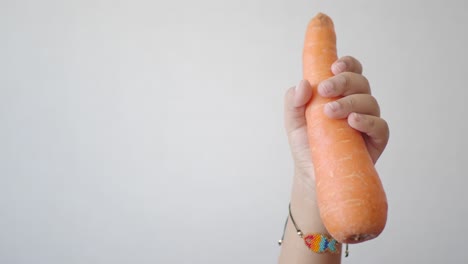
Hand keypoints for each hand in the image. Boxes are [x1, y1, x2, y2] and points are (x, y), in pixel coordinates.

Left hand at [284, 56, 389, 179]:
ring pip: (370, 101)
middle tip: (325, 89)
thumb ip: (293, 101)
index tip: (333, 67)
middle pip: (360, 82)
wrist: (311, 174)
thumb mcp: (293, 121)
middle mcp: (356, 104)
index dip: (347, 64)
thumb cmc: (306, 144)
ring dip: (350, 102)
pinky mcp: (376, 141)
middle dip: (343, 81)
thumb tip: (303, 84)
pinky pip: (380, 126)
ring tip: (330, 112)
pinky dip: (367, 121)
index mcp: (340, 94)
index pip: (350, 71)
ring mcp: (368, 122)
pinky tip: (352, 122)